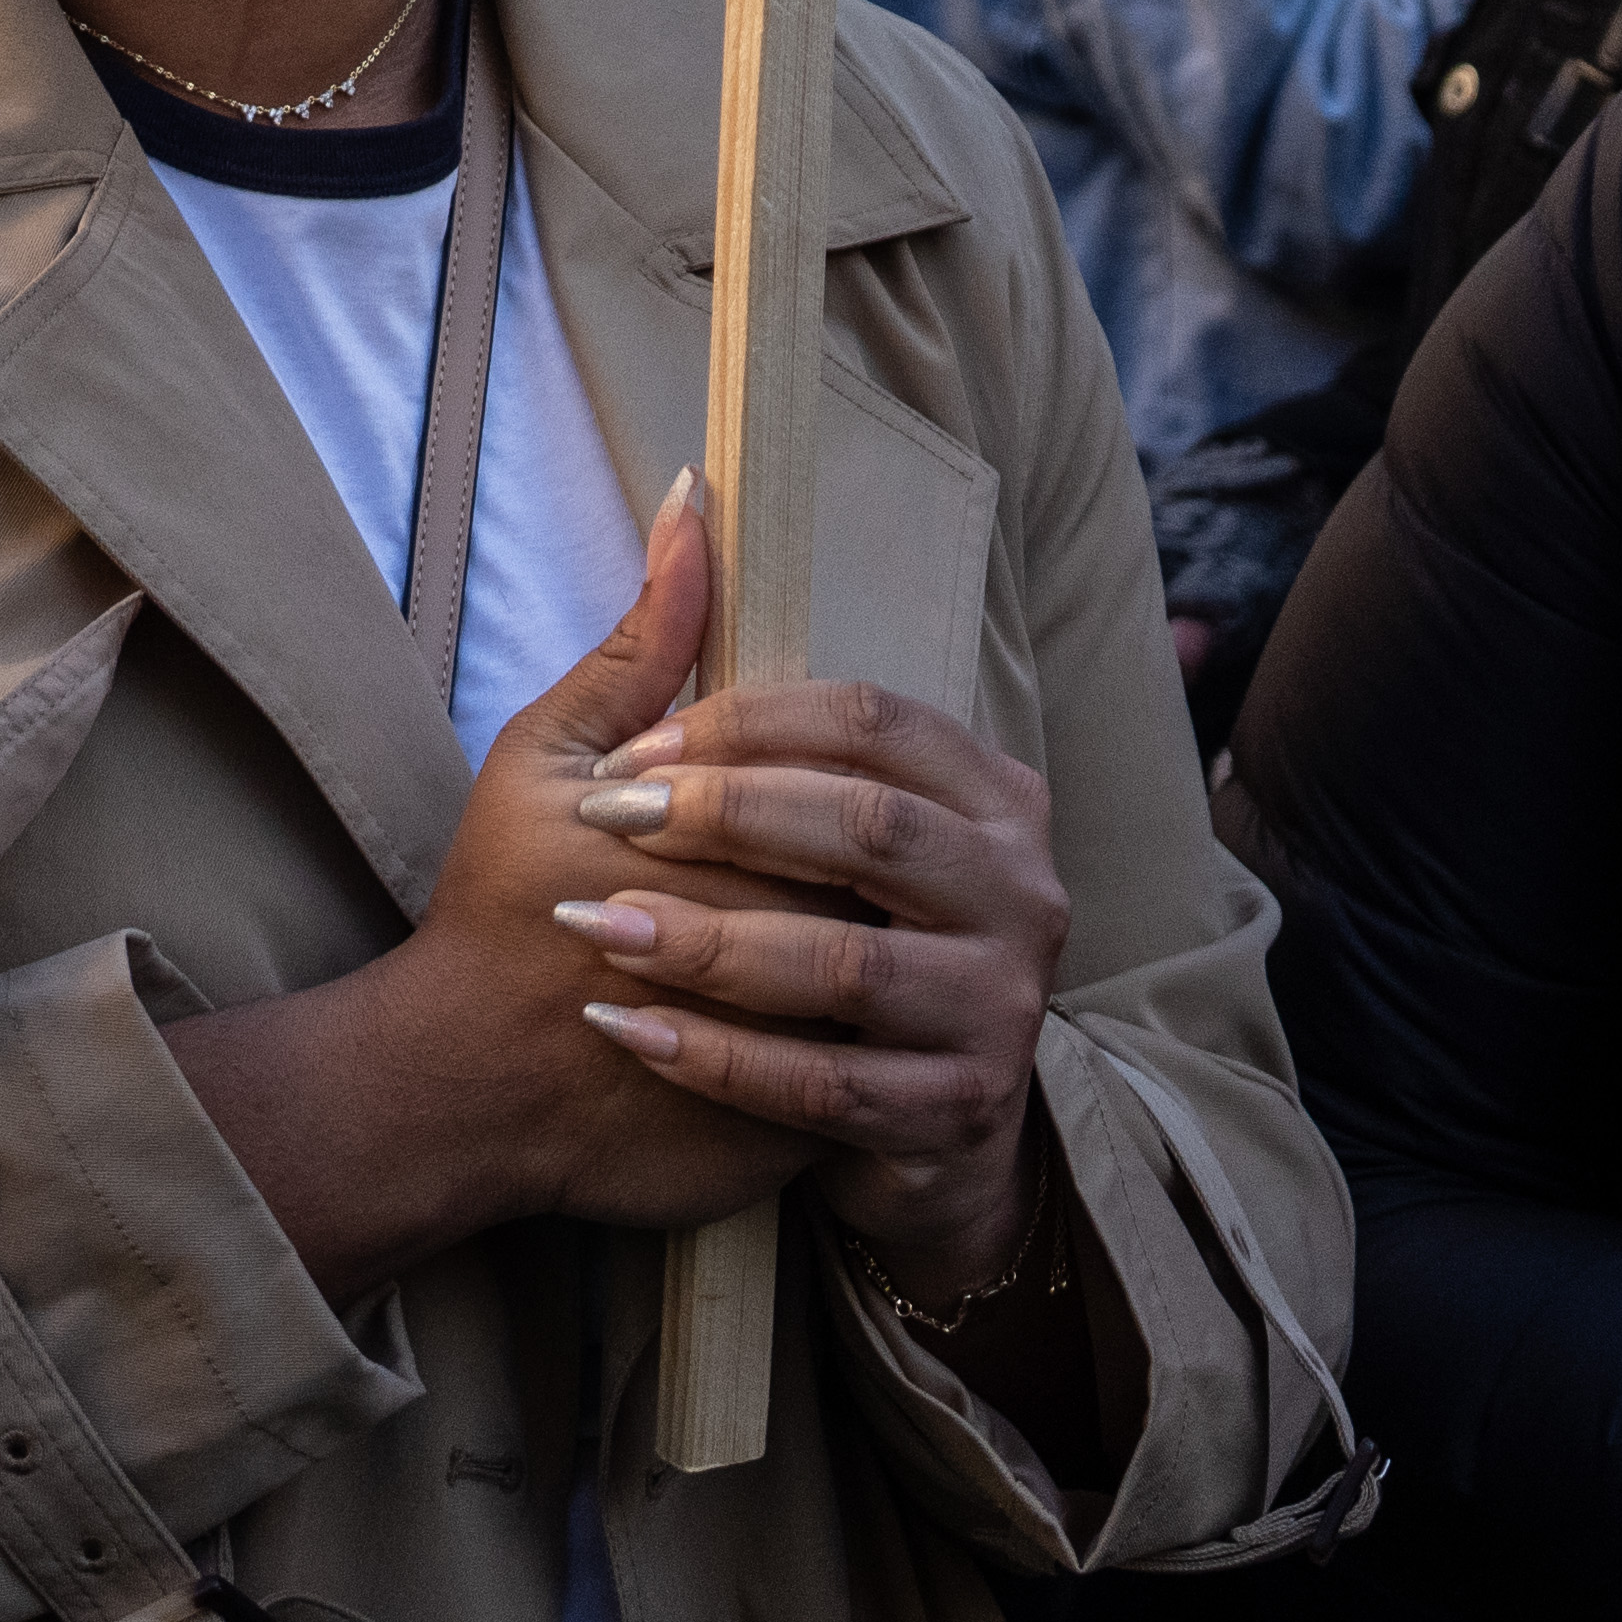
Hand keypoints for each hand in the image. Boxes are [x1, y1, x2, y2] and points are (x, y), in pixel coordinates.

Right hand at [174, 482, 812, 1287]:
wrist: (461, 1089)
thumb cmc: (499, 906)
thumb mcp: (551, 755)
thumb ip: (645, 638)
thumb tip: (698, 501)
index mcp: (749, 861)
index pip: (858, 806)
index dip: (806, 800)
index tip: (729, 817)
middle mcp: (798, 967)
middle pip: (880, 894)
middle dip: (836, 880)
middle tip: (760, 881)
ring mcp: (805, 1072)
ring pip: (882, 995)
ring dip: (846, 963)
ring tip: (782, 943)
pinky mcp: (793, 1155)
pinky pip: (857, 1088)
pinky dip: (837, 1049)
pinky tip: (782, 1024)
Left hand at [558, 629, 1076, 1295]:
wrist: (872, 1126)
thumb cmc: (786, 923)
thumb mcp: (754, 798)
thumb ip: (700, 653)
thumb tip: (683, 495)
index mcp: (988, 794)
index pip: (876, 723)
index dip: (748, 729)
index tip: (632, 755)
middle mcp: (1020, 888)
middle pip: (869, 826)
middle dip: (727, 820)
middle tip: (610, 825)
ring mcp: (1001, 1006)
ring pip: (844, 961)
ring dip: (709, 942)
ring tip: (601, 927)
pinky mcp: (954, 1111)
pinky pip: (824, 1081)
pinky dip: (716, 1057)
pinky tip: (627, 1030)